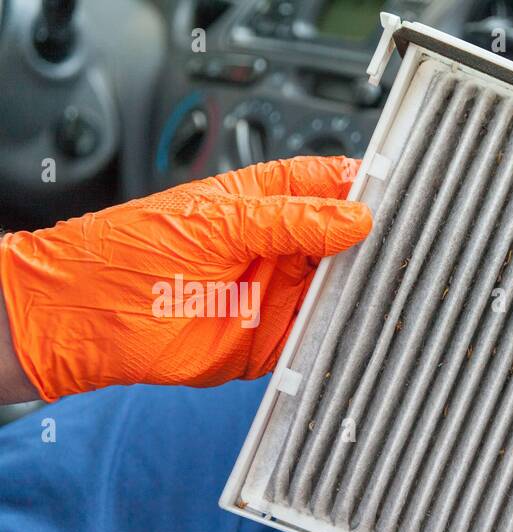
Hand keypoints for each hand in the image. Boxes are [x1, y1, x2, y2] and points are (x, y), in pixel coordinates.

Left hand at [0, 156, 371, 400]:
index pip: (332, 186)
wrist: (87, 319)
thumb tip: (355, 219)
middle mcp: (281, 247)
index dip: (367, 188)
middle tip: (403, 246)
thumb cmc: (128, 252)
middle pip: (349, 241)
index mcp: (267, 201)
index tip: (399, 195)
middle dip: (375, 243)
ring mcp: (282, 294)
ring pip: (344, 290)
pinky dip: (342, 335)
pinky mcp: (277, 341)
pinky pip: (323, 338)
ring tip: (382, 283)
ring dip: (363, 290)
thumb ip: (289, 221)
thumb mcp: (217, 221)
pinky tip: (354, 324)